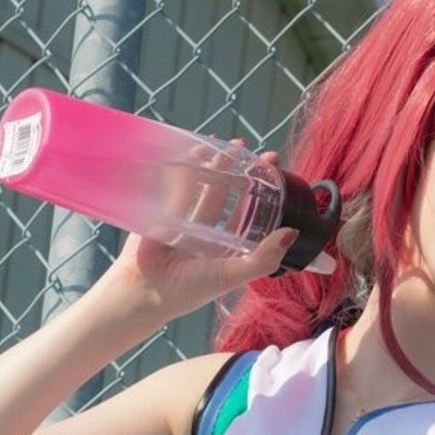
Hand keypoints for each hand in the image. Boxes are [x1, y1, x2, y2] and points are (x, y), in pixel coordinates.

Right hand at [106, 144, 293, 322]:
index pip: (249, 216)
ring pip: (203, 187)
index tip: (272, 167)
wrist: (142, 291)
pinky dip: (186, 169)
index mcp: (226, 251)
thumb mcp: (230, 276)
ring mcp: (185, 223)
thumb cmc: (187, 290)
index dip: (262, 193)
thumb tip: (292, 233)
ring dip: (214, 165)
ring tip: (224, 143)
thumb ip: (262, 259)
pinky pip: (177, 186)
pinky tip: (195, 150)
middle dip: (238, 171)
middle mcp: (208, 236)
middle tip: (247, 147)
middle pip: (227, 196)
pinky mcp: (163, 213)